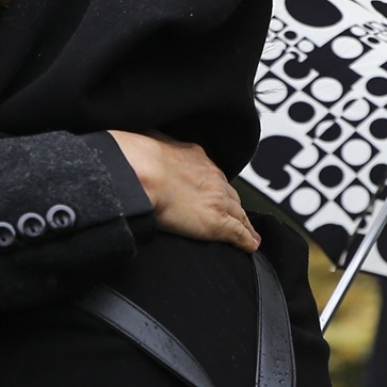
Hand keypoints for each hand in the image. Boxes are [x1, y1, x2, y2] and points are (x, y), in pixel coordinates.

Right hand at [108, 130, 260, 252]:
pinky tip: (250, 245)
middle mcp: (212, 177)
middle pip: (230, 194)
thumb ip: (153, 145)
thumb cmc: (137, 158)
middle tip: (232, 213)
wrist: (141, 172)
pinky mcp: (217, 222)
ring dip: (244, 222)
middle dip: (232, 203)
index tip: (212, 192)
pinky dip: (246, 239)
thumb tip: (146, 142)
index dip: (215, 186)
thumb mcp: (147, 141)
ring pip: (239, 214)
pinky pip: (238, 232)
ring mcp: (218, 200)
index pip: (212, 175)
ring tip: (248, 234)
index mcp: (196, 156)